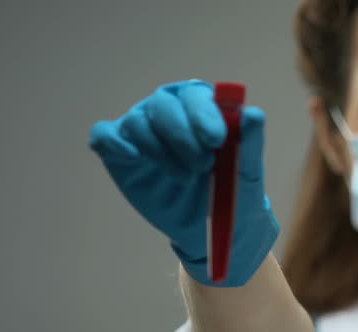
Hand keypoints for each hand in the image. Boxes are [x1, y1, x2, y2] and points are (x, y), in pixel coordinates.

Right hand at [90, 80, 278, 286]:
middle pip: (163, 104)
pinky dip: (112, 141)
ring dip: (159, 149)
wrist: (209, 229)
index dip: (203, 113)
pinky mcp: (120, 153)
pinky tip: (130, 154)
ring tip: (184, 178)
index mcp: (199, 107)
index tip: (216, 140)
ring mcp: (141, 131)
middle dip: (181, 134)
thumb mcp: (247, 174)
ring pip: (137, 122)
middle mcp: (167, 111)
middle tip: (202, 166)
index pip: (194, 95)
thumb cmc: (232, 194)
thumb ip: (250, 144)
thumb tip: (253, 114)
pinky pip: (104, 136)